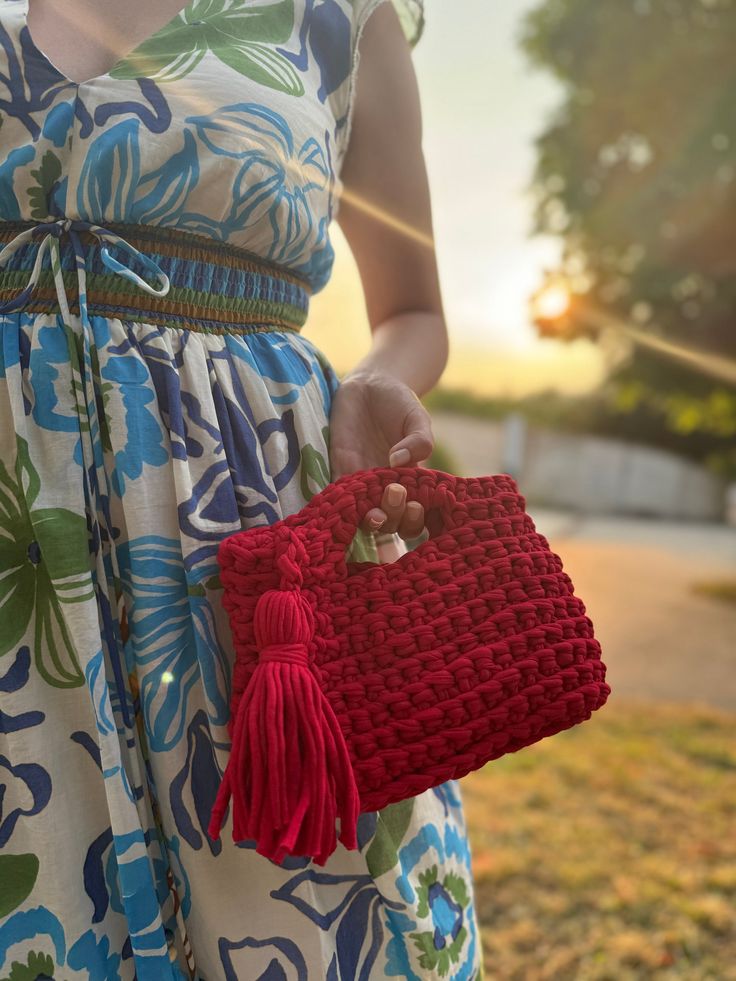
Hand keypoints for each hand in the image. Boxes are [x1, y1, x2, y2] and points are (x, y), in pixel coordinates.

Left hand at [328, 370, 433, 536]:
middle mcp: (385, 489)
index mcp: (410, 482)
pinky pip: (337, 495)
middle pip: (390, 523)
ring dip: (370, 521)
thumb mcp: (417, 419)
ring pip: (363, 517)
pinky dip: (341, 503)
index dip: (415, 520)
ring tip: (374, 512)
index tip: (416, 505)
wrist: (370, 384)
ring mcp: (361, 482)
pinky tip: (347, 500)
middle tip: (395, 492)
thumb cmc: (399, 403)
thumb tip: (398, 462)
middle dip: (394, 518)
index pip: (414, 517)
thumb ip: (419, 441)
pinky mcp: (338, 469)